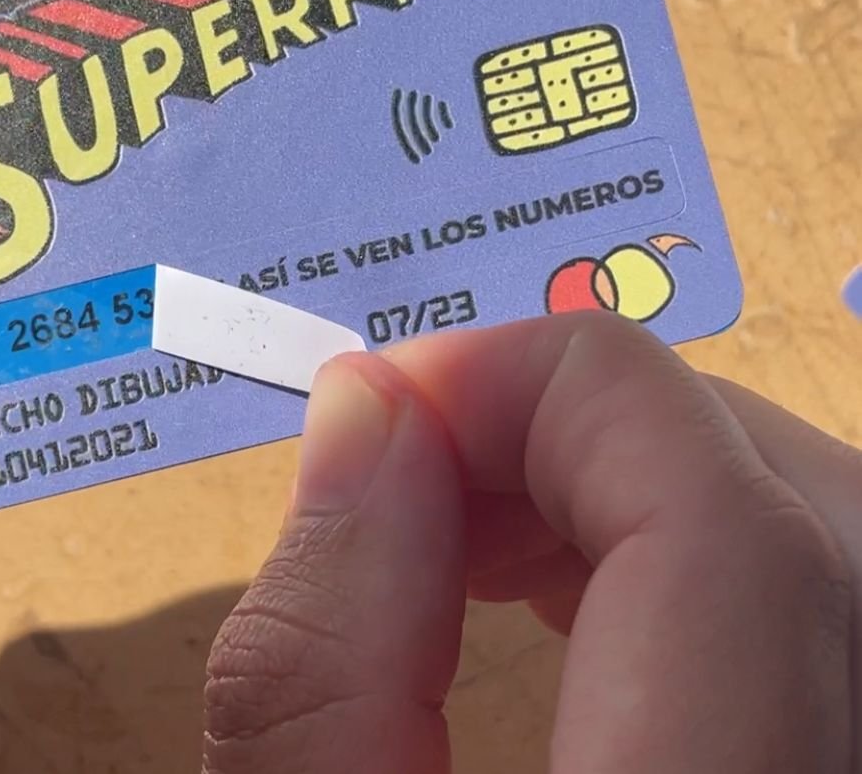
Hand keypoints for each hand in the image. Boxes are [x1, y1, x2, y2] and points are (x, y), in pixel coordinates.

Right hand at [202, 311, 857, 771]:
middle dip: (584, 424)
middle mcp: (843, 771)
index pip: (723, 518)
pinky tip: (560, 588)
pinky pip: (809, 592)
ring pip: (813, 522)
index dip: (548, 391)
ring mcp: (851, 757)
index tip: (383, 395)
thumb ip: (318, 659)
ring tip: (473, 532)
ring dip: (629, 478)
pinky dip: (678, 547)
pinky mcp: (822, 744)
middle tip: (415, 466)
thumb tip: (362, 412)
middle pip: (786, 490)